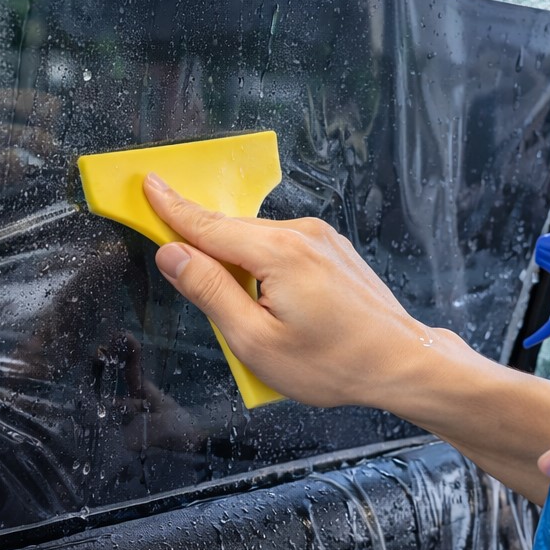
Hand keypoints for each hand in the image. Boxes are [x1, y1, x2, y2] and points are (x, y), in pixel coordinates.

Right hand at [142, 174, 437, 408]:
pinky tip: (270, 303)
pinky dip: (263, 266)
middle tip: (180, 268)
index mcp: (277, 251)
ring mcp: (321, 238)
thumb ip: (209, 292)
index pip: (207, 225)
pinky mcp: (332, 250)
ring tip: (246, 315)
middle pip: (231, 232)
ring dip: (238, 266)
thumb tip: (172, 254)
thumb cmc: (333, 363)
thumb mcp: (255, 340)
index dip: (171, 209)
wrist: (401, 363)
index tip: (148, 186)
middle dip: (202, 247)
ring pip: (257, 242)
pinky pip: (282, 248)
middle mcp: (301, 233)